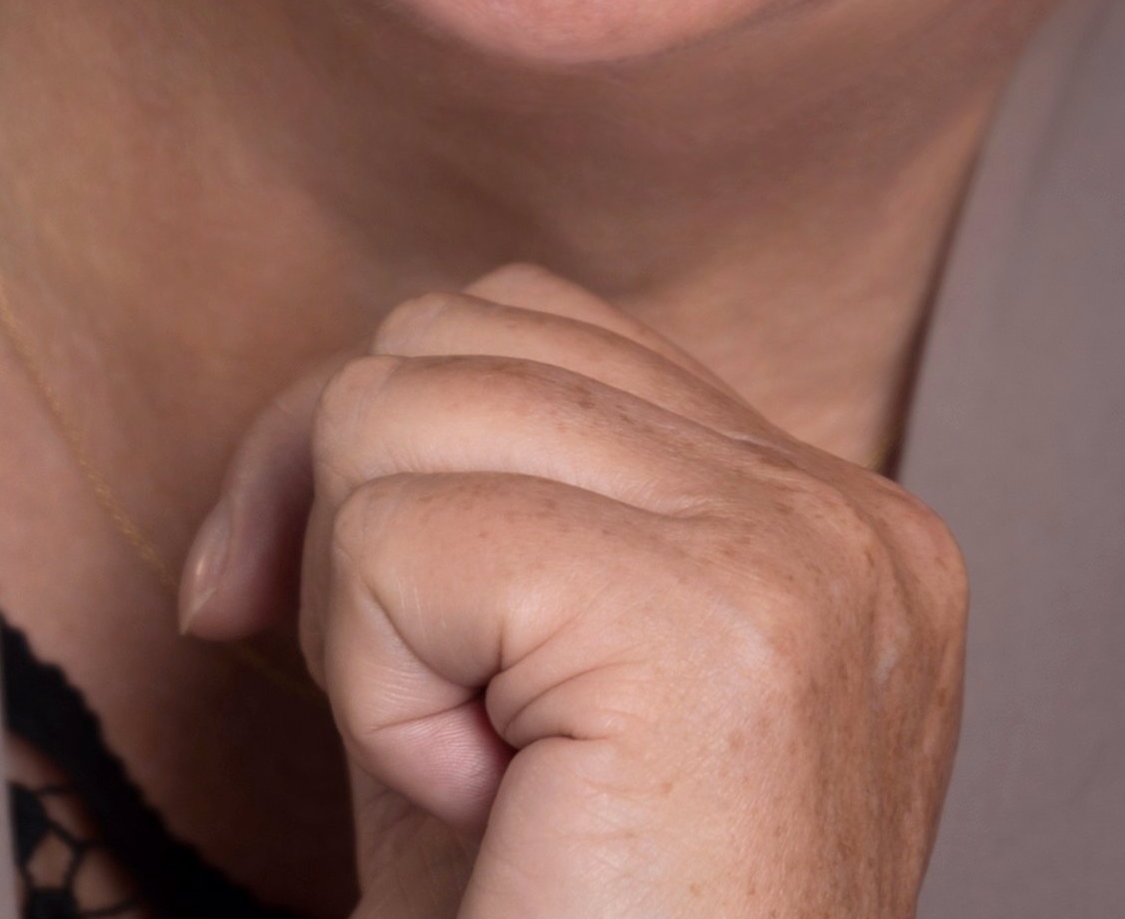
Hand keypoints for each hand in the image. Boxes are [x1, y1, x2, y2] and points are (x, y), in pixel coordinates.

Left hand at [181, 264, 965, 918]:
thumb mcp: (509, 709)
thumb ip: (470, 517)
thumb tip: (327, 407)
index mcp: (834, 527)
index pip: (528, 319)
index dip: (362, 451)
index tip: (274, 612)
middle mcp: (850, 518)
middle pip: (452, 331)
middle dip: (338, 516)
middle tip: (411, 738)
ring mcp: (806, 557)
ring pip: (408, 403)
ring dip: (372, 620)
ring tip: (484, 782)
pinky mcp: (718, 627)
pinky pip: (401, 534)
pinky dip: (378, 685)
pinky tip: (486, 805)